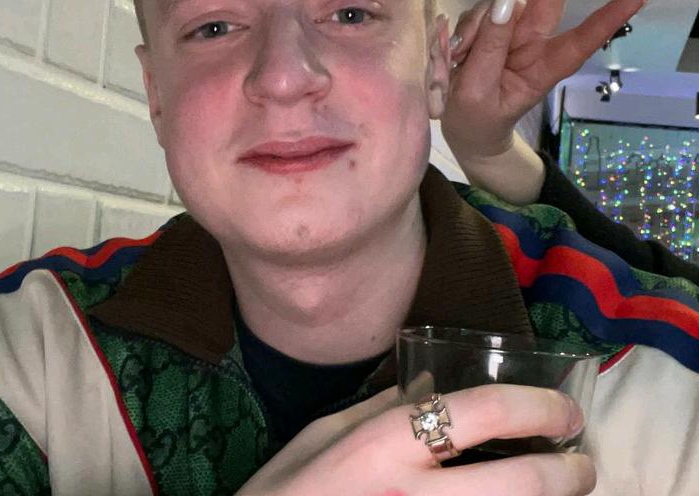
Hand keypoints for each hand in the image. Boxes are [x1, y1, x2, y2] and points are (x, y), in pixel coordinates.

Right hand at [237, 384, 594, 495]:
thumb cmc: (287, 490)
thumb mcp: (324, 431)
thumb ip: (380, 406)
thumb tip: (435, 385)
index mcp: (386, 443)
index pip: (482, 412)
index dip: (537, 406)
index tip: (563, 409)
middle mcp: (417, 494)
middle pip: (520, 482)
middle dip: (568, 471)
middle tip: (582, 460)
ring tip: (562, 490)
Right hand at [440, 0, 650, 164]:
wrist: (465, 130)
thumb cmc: (478, 120)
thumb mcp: (477, 91)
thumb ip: (489, 47)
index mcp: (543, 67)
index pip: (579, 40)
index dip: (606, 18)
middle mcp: (533, 42)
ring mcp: (510, 32)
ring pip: (499, 2)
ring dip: (475, 25)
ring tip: (456, 62)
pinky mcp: (489, 28)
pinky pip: (477, 12)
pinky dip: (462, 29)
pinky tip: (453, 53)